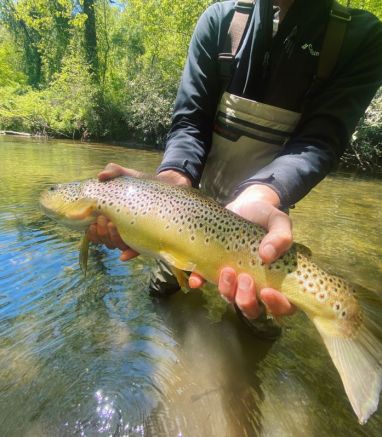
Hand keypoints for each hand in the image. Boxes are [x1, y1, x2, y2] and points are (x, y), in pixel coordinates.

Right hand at [87, 163, 190, 259]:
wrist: (169, 186)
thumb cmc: (145, 182)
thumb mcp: (129, 174)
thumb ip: (114, 171)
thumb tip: (100, 176)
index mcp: (112, 215)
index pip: (95, 230)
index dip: (92, 230)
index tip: (93, 221)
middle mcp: (121, 227)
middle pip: (105, 239)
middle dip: (102, 233)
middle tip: (107, 221)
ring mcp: (134, 233)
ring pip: (117, 246)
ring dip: (113, 240)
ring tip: (115, 226)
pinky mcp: (148, 238)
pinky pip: (137, 251)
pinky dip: (129, 254)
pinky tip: (124, 256)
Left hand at [188, 184, 295, 318]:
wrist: (244, 205)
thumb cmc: (266, 216)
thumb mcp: (278, 221)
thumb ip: (281, 236)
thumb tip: (267, 255)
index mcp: (278, 279)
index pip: (283, 305)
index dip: (277, 306)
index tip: (267, 291)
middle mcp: (256, 284)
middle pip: (252, 309)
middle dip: (247, 301)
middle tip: (245, 279)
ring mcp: (235, 279)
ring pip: (230, 298)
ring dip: (227, 291)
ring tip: (227, 271)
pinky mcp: (216, 270)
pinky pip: (205, 282)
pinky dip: (200, 282)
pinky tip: (196, 279)